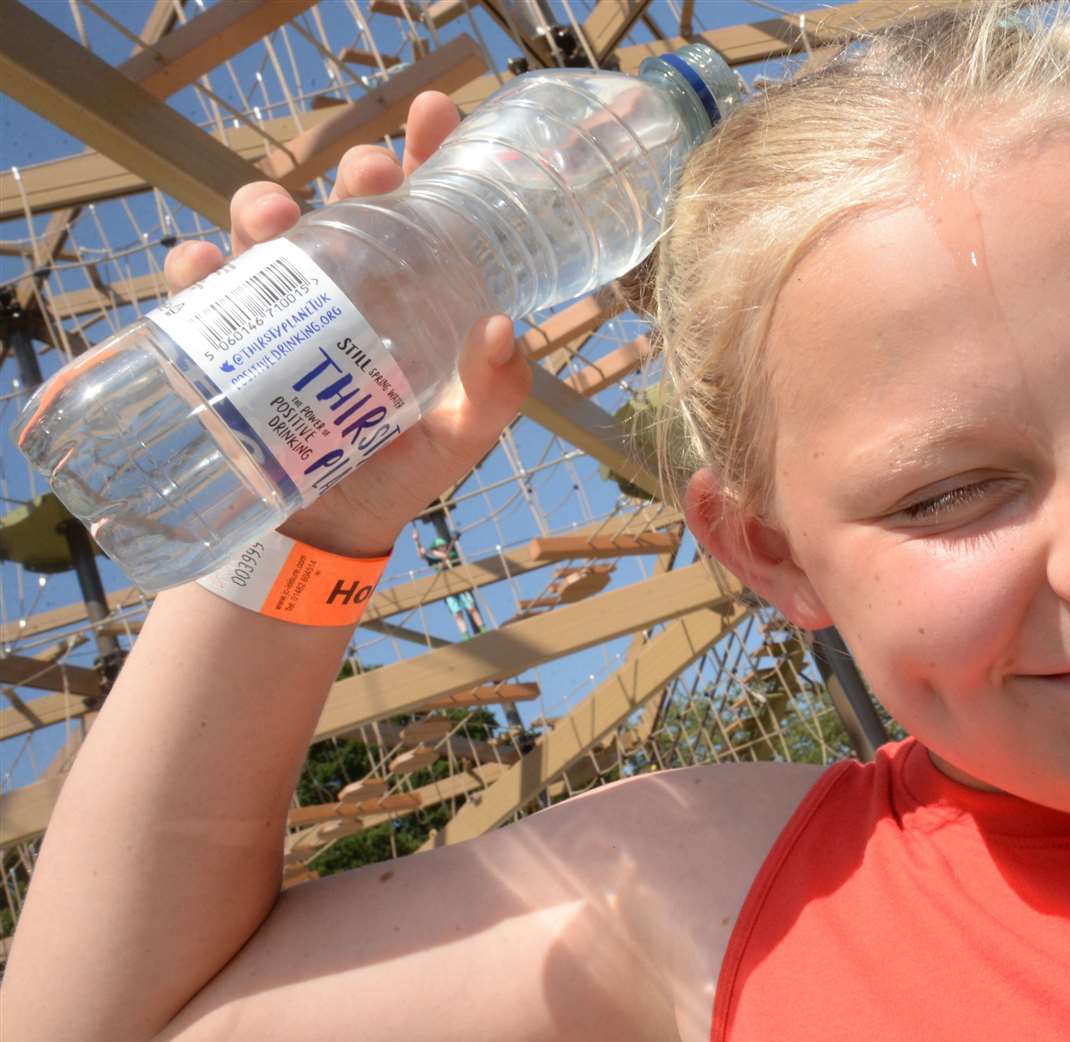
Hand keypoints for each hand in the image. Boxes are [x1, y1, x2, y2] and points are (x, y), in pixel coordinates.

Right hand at [162, 92, 532, 556]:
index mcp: (412, 291)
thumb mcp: (460, 435)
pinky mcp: (229, 339)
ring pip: (269, 230)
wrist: (325, 531)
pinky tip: (204, 269)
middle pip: (347, 203)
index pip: (424, 208)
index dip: (428, 152)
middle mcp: (348, 284)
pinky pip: (201, 291)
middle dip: (355, 175)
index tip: (433, 112)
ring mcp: (285, 307)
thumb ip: (494, 391)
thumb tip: (504, 328)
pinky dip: (197, 270)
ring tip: (276, 221)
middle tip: (368, 175)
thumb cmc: (401, 470)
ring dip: (266, 208)